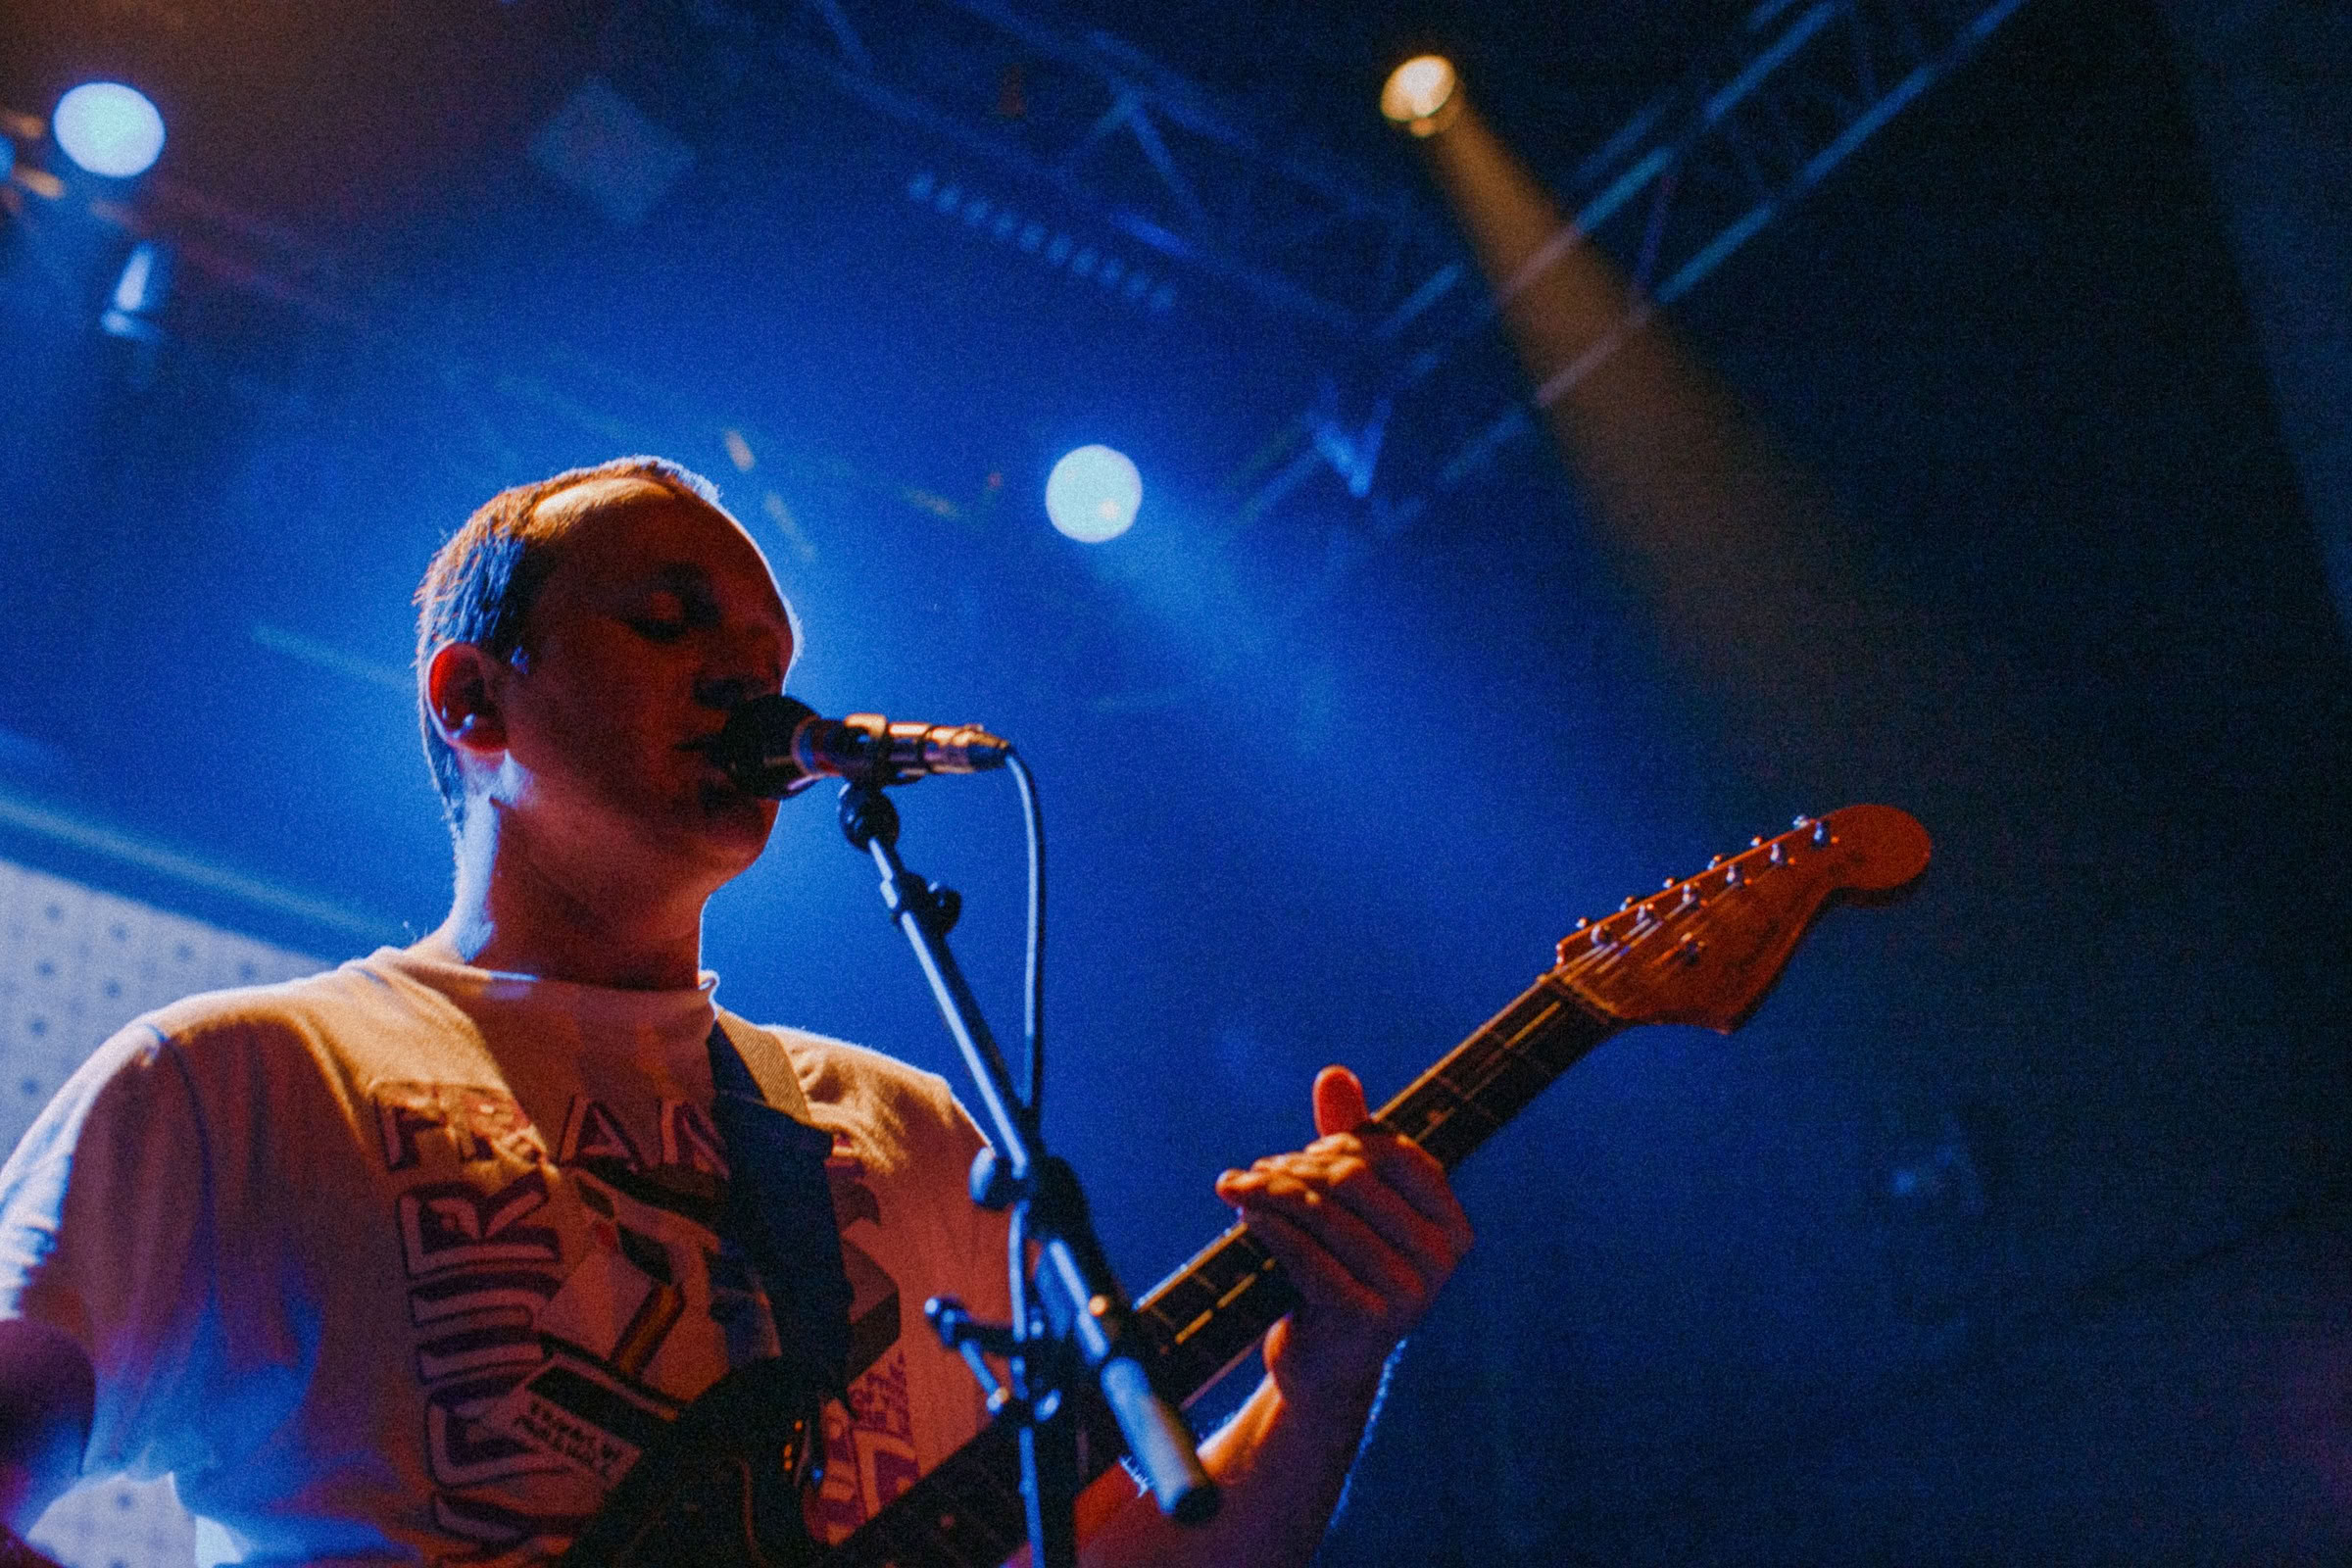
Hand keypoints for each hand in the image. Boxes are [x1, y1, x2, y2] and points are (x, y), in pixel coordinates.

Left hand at [1213, 1066, 1472, 1414]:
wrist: (1326, 1366)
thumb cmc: (1339, 1271)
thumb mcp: (1347, 1206)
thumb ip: (1347, 1140)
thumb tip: (1334, 1073)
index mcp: (1452, 1224)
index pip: (1392, 1152)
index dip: (1337, 1144)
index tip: (1296, 1155)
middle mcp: (1442, 1258)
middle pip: (1352, 1178)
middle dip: (1294, 1167)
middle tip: (1252, 1174)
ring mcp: (1410, 1292)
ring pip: (1323, 1212)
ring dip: (1269, 1192)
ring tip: (1235, 1187)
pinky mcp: (1368, 1320)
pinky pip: (1305, 1253)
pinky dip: (1267, 1226)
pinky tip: (1242, 1215)